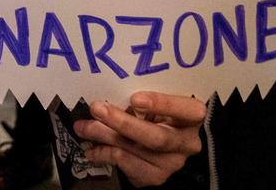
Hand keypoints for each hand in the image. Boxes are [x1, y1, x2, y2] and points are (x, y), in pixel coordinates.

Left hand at [73, 92, 204, 186]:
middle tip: (96, 109)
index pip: (187, 109)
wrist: (159, 147)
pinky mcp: (157, 176)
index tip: (135, 99)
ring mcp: (173, 162)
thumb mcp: (154, 104)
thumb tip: (106, 98)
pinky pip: (127, 165)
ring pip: (136, 150)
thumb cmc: (154, 115)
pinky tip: (91, 149)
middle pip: (157, 137)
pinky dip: (105, 154)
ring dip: (104, 136)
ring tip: (82, 127)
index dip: (162, 104)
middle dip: (123, 122)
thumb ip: (139, 101)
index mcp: (192, 116)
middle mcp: (187, 142)